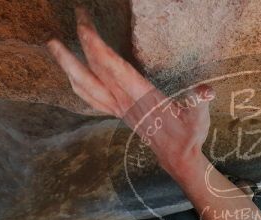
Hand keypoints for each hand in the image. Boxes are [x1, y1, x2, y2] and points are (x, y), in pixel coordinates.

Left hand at [46, 7, 213, 173]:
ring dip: (68, 65)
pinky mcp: (118, 113)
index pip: (111, 67)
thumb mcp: (199, 118)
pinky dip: (76, 83)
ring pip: (85, 85)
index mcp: (139, 96)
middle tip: (73, 20)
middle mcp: (123, 101)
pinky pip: (90, 97)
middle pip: (93, 71)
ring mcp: (118, 108)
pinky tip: (71, 75)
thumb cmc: (189, 135)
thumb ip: (199, 102)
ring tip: (54, 46)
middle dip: (80, 45)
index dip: (96, 46)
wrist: (178, 158)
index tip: (85, 25)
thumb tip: (205, 91)